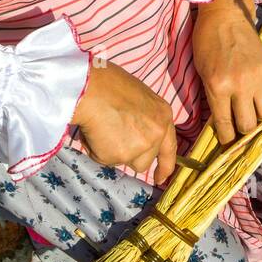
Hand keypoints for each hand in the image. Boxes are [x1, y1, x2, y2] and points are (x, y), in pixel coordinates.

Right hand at [71, 60, 177, 182]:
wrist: (91, 88)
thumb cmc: (109, 84)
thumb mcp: (139, 97)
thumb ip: (143, 119)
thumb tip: (132, 132)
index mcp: (163, 116)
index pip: (170, 148)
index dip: (165, 166)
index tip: (161, 178)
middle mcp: (157, 134)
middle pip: (145, 160)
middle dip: (129, 155)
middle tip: (112, 137)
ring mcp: (140, 146)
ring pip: (125, 162)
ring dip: (113, 153)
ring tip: (102, 130)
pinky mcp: (121, 155)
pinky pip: (105, 159)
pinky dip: (96, 150)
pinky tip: (93, 131)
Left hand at [192, 0, 261, 144]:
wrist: (226, 14)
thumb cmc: (206, 42)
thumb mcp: (203, 72)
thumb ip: (213, 97)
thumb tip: (223, 121)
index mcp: (218, 88)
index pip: (226, 126)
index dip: (227, 141)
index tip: (228, 146)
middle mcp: (241, 86)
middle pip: (249, 126)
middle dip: (243, 134)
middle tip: (239, 133)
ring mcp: (258, 78)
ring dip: (258, 119)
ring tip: (251, 118)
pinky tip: (254, 93)